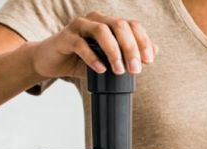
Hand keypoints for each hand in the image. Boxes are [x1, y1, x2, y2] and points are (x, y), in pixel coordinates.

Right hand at [31, 11, 157, 78]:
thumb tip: (154, 52)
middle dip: (130, 48)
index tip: (148, 60)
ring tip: (119, 70)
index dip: (143, 41)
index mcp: (108, 23)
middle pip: (120, 26)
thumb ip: (129, 55)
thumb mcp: (108, 60)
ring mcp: (80, 26)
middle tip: (135, 69)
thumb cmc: (81, 60)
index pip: (131, 25)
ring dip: (114, 52)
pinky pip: (81, 44)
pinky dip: (93, 57)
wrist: (52, 62)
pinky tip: (100, 69)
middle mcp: (96, 19)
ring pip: (102, 31)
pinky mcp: (66, 37)